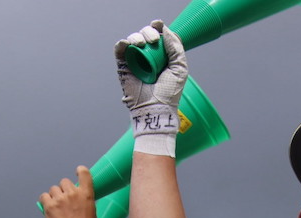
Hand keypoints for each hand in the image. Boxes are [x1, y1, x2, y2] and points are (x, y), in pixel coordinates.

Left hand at [39, 166, 101, 217]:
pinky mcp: (50, 206)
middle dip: (63, 189)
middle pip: (64, 182)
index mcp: (87, 194)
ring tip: (57, 207)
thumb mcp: (91, 212)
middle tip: (64, 201)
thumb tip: (75, 203)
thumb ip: (83, 202)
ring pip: (53, 189)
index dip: (80, 170)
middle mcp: (73, 194)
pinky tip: (49, 208)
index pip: (84, 173)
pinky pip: (44, 196)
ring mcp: (61, 199)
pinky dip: (45, 201)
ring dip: (54, 196)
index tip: (78, 171)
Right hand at [114, 20, 187, 155]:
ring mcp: (135, 61)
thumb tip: (165, 30)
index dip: (157, 28)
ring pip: (132, 40)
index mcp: (163, 56)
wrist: (155, 109)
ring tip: (141, 43)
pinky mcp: (123, 67)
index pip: (159, 36)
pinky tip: (127, 44)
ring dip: (136, 37)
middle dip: (148, 32)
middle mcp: (149, 57)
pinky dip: (122, 44)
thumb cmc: (169, 93)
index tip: (158, 24)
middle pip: (145, 35)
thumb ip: (176, 48)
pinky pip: (120, 50)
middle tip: (153, 40)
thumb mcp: (180, 68)